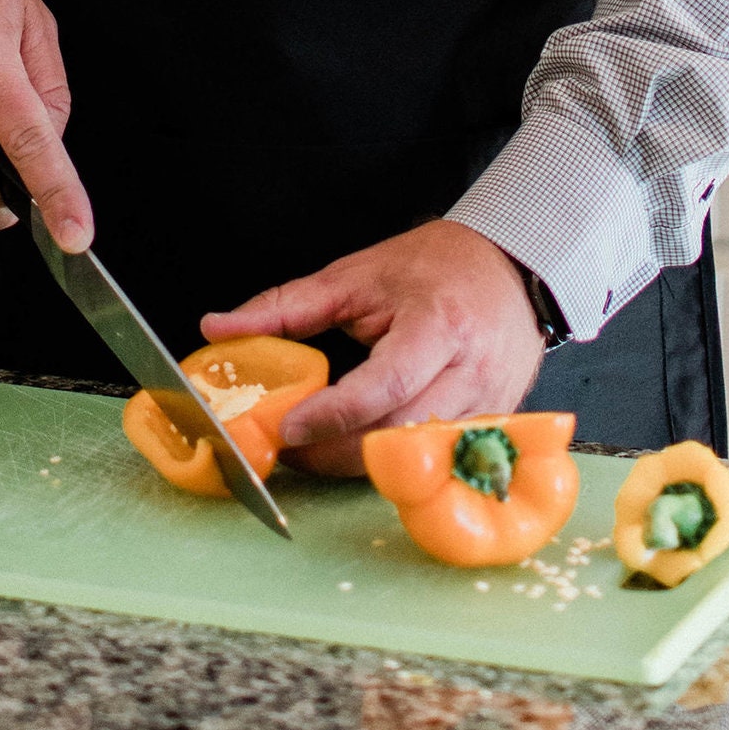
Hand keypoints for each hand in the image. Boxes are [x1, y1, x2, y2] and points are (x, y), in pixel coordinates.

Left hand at [202, 220, 545, 476]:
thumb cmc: (432, 267)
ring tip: (317, 447)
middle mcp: (471, 372)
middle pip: (399, 435)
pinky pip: (436, 460)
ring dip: (361, 462)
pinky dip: (394, 462)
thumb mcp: (353, 275)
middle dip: (336, 452)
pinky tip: (362, 449)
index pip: (385, 385)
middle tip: (288, 446)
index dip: (334, 414)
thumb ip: (285, 306)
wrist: (510, 269)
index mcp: (438, 326)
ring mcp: (489, 405)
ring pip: (417, 458)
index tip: (287, 426)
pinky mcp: (493, 426)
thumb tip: (217, 328)